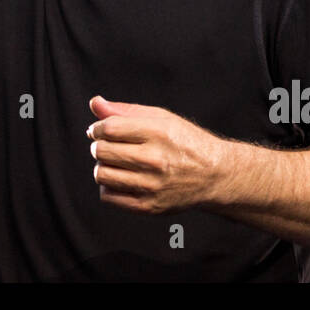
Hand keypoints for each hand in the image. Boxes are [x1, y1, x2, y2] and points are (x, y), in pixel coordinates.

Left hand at [86, 96, 225, 214]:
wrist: (214, 175)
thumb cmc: (183, 142)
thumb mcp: (161, 118)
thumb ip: (125, 111)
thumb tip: (95, 103)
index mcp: (159, 133)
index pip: (109, 129)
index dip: (97, 128)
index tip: (99, 130)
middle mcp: (156, 160)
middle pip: (102, 151)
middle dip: (98, 146)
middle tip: (109, 146)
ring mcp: (152, 185)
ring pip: (102, 174)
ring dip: (103, 166)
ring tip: (116, 162)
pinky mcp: (149, 206)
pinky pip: (108, 196)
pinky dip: (108, 186)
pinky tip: (122, 178)